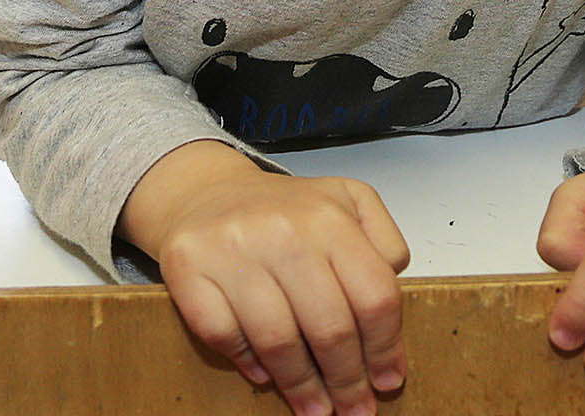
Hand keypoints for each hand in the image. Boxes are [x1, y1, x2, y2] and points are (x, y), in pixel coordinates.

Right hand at [119, 140, 409, 415]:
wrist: (207, 191)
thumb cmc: (283, 209)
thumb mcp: (347, 200)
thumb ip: (382, 238)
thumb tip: (394, 285)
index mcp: (328, 215)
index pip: (374, 294)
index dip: (386, 347)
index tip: (388, 378)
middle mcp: (282, 230)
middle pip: (330, 327)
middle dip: (348, 381)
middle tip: (355, 408)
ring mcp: (233, 249)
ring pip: (278, 341)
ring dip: (302, 387)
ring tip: (316, 408)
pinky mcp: (190, 268)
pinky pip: (224, 335)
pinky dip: (248, 363)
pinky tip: (266, 375)